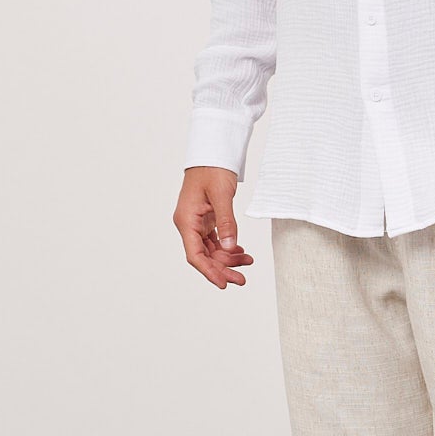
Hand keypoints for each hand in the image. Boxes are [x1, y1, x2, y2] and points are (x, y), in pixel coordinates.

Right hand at [174, 166, 255, 288]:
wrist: (213, 152)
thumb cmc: (213, 168)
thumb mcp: (222, 195)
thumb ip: (226, 222)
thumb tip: (230, 247)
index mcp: (186, 220)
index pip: (195, 255)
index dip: (209, 271)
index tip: (223, 283)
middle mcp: (189, 224)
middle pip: (204, 256)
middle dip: (222, 269)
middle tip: (242, 280)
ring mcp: (197, 222)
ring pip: (211, 250)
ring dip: (228, 259)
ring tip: (247, 263)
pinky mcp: (206, 219)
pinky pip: (215, 240)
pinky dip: (228, 248)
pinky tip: (241, 252)